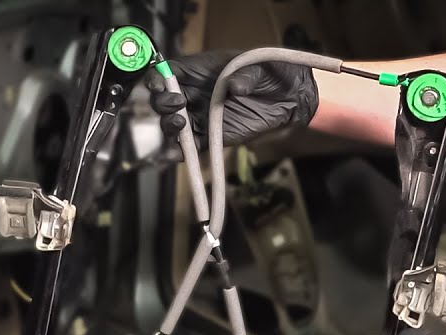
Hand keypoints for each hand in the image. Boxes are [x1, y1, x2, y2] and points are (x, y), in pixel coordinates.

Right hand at [145, 50, 319, 148]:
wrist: (288, 97)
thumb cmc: (269, 74)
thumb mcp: (257, 68)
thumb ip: (244, 76)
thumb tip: (234, 88)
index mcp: (198, 72)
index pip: (166, 74)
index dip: (157, 79)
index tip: (161, 85)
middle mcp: (193, 94)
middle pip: (163, 101)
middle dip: (163, 104)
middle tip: (179, 106)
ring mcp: (200, 118)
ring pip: (172, 126)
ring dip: (169, 127)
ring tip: (181, 125)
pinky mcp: (210, 139)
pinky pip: (190, 148)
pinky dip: (178, 153)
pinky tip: (174, 155)